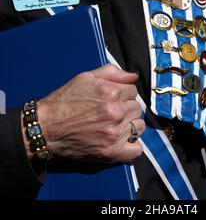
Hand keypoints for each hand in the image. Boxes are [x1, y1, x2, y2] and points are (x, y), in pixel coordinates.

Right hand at [29, 65, 144, 163]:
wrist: (46, 127)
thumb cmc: (65, 101)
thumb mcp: (86, 77)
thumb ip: (112, 72)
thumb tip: (133, 76)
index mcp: (111, 92)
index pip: (132, 90)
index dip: (122, 94)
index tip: (112, 99)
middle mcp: (115, 112)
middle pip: (136, 108)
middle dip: (126, 108)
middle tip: (110, 112)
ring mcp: (114, 133)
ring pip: (138, 126)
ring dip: (130, 125)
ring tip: (114, 126)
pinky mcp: (111, 152)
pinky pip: (136, 150)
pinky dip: (131, 146)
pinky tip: (120, 140)